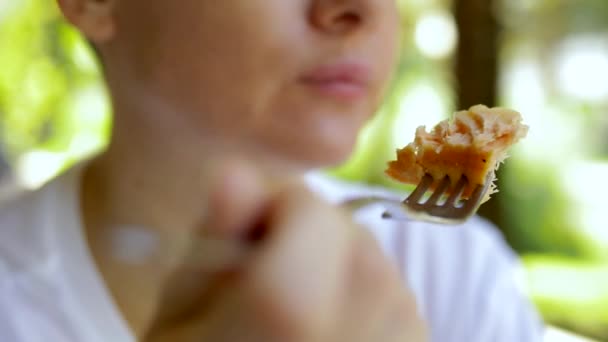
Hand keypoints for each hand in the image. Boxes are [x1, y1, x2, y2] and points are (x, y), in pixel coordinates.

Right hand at [144, 161, 427, 341]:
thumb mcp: (181, 318)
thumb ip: (216, 240)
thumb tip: (235, 170)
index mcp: (292, 314)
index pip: (309, 209)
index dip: (272, 209)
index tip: (246, 239)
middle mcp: (365, 323)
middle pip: (341, 227)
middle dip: (300, 238)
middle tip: (263, 294)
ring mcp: (403, 338)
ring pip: (366, 253)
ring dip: (330, 265)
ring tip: (294, 325)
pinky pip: (389, 287)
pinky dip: (358, 295)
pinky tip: (328, 336)